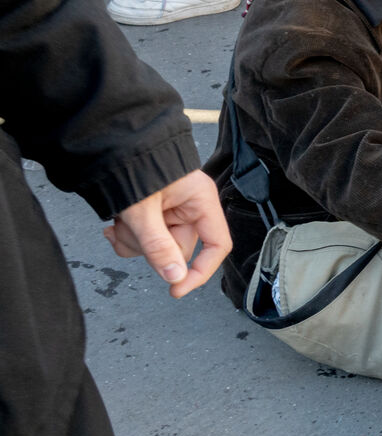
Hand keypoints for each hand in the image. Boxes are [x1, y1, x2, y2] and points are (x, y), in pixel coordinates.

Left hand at [103, 170, 231, 298]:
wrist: (110, 145)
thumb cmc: (132, 166)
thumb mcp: (142, 211)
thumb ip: (159, 246)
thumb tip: (175, 278)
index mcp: (201, 200)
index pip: (217, 245)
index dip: (200, 271)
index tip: (177, 289)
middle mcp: (191, 206)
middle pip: (179, 248)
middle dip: (149, 248)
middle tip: (126, 233)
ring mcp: (173, 210)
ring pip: (159, 246)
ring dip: (133, 242)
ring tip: (117, 224)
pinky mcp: (156, 213)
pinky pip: (147, 239)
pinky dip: (128, 237)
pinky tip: (115, 225)